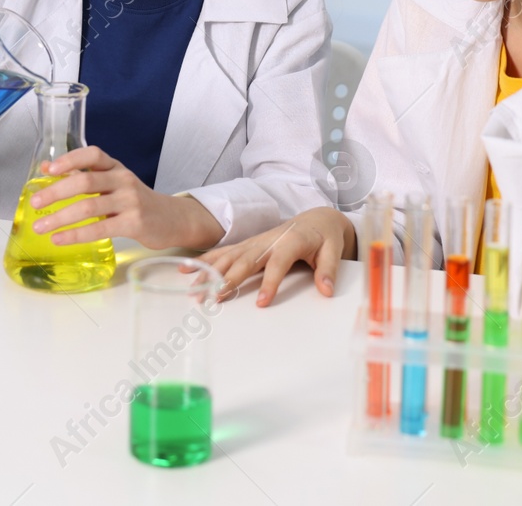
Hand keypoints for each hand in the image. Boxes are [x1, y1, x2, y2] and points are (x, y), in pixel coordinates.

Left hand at [29, 146, 224, 250]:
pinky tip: (60, 239)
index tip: (49, 170)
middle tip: (34, 203)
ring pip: (89, 206)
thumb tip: (48, 169)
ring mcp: (130, 201)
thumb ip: (84, 176)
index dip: (70, 159)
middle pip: (85, 180)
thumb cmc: (135, 201)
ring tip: (41, 228)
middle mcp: (123, 180)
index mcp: (116, 167)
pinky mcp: (134, 223)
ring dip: (61, 217)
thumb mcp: (113, 183)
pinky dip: (76, 235)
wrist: (172, 219)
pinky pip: (100, 228)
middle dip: (56, 192)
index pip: (92, 154)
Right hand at [198, 207, 356, 306]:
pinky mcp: (248, 244)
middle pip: (244, 260)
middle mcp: (268, 240)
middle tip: (212, 297)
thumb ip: (329, 270)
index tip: (262, 303)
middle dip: (226, 278)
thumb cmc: (324, 236)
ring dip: (210, 272)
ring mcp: (255, 242)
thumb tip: (327, 290)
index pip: (278, 263)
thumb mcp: (334, 251)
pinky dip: (205, 260)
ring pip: (229, 256)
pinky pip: (224, 252)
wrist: (316, 218)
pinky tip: (187, 270)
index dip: (270, 283)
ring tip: (194, 290)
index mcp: (290, 241)